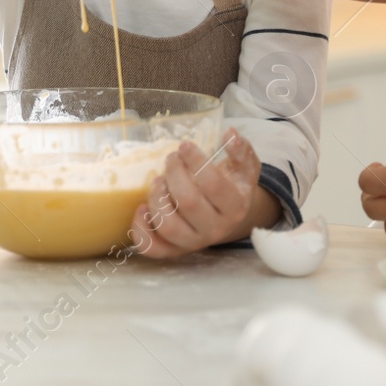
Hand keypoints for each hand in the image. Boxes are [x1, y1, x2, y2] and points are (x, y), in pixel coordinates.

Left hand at [128, 129, 262, 257]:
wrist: (227, 216)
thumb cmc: (232, 186)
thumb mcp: (244, 168)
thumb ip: (241, 150)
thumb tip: (230, 134)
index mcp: (235, 207)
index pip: (213, 184)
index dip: (196, 161)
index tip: (185, 145)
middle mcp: (215, 229)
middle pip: (188, 203)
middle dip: (174, 174)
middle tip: (171, 159)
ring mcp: (193, 242)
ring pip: (168, 226)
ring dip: (157, 198)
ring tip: (158, 180)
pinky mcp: (174, 250)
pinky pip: (152, 248)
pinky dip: (141, 228)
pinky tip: (142, 207)